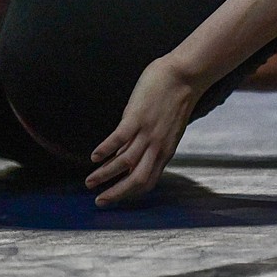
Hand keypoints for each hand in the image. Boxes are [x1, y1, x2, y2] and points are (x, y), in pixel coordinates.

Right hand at [85, 57, 200, 206]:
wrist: (186, 74)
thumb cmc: (177, 97)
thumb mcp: (169, 127)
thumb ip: (153, 141)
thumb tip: (132, 151)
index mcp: (166, 149)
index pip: (148, 181)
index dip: (130, 192)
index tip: (115, 196)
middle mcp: (158, 146)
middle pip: (137, 180)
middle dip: (116, 194)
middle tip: (99, 201)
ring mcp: (148, 132)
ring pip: (124, 163)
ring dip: (104, 175)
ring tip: (89, 182)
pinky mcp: (138, 117)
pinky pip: (119, 139)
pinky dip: (105, 150)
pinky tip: (94, 157)